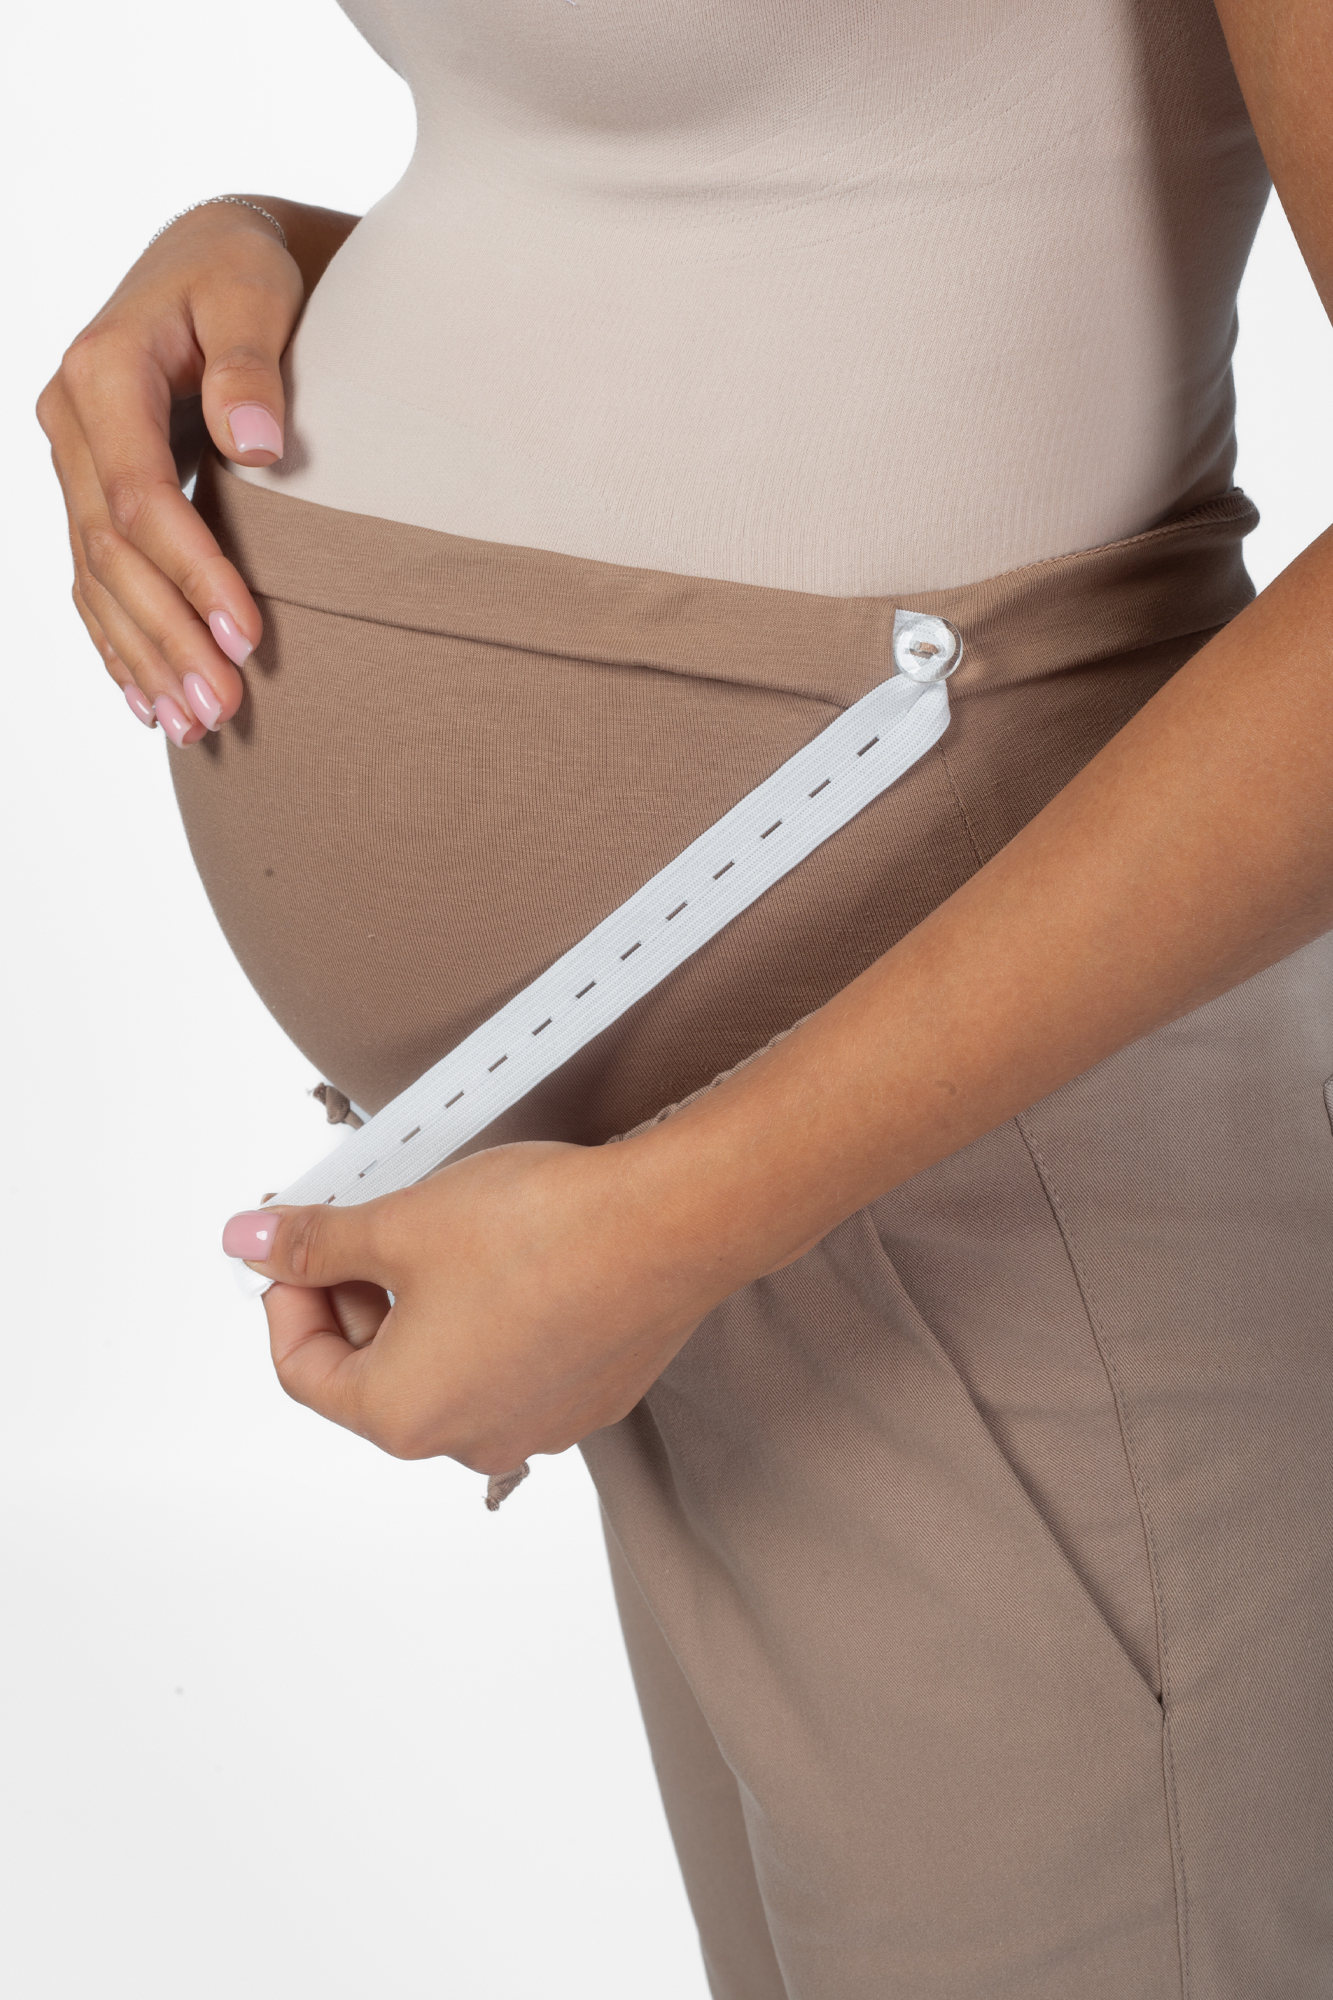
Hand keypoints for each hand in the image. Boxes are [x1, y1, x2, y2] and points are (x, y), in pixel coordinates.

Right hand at [36, 197, 353, 745]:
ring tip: (195, 726)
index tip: (248, 636)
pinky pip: (90, 578)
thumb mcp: (254, 290)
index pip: (142, 497)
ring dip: (143, 656)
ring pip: (95, 578)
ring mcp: (72, 461)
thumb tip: (259, 445)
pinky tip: (146, 699)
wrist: (208, 253)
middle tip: (223, 708)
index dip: (193, 573)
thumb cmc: (242, 268)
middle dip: (168, 637)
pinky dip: (117, 641)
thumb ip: (254, 362)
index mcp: (103, 373)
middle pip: (112, 553)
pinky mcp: (88, 488)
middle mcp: (70, 422)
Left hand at [224, 1140, 725, 1473]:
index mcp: (404, 1415)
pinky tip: (507, 1255)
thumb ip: (315, 1242)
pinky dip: (489, 1316)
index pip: (303, 1371)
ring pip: (446, 1368)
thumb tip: (253, 1242)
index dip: (286, 1296)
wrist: (669, 1223)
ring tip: (439, 1231)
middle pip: (375, 1375)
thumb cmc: (541, 1231)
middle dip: (357, 1297)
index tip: (294, 1244)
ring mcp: (537, 1425)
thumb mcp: (399, 1222)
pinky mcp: (590, 1395)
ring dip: (423, 1307)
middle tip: (364, 1224)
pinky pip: (511, 1364)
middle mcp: (469, 1442)